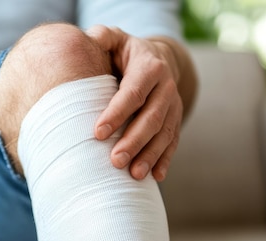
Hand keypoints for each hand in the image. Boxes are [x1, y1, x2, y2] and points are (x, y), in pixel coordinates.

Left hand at [86, 25, 183, 181]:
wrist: (158, 59)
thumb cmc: (126, 53)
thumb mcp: (115, 38)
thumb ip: (102, 37)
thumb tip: (89, 39)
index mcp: (150, 67)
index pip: (133, 93)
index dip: (117, 113)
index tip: (98, 133)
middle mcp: (166, 87)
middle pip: (151, 118)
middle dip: (134, 141)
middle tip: (115, 160)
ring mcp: (173, 106)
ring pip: (164, 133)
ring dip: (150, 155)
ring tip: (133, 174)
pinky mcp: (176, 120)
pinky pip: (173, 142)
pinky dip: (165, 160)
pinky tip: (156, 178)